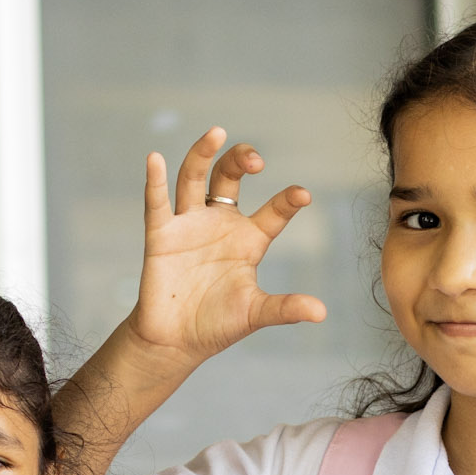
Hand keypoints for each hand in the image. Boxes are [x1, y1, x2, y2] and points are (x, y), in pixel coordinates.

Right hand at [126, 127, 326, 367]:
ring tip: (217, 132)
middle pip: (229, 179)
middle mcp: (220, 224)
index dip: (287, 201)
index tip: (303, 195)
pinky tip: (154, 159)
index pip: (273, 212)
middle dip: (240, 162)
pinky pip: (157, 203)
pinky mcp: (161, 236)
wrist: (175, 341)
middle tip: (256, 160)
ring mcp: (189, 226)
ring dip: (203, 155)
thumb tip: (321, 313)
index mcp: (249, 240)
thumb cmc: (217, 324)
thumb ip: (284, 308)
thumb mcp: (255, 314)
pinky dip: (154, 181)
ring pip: (194, 179)